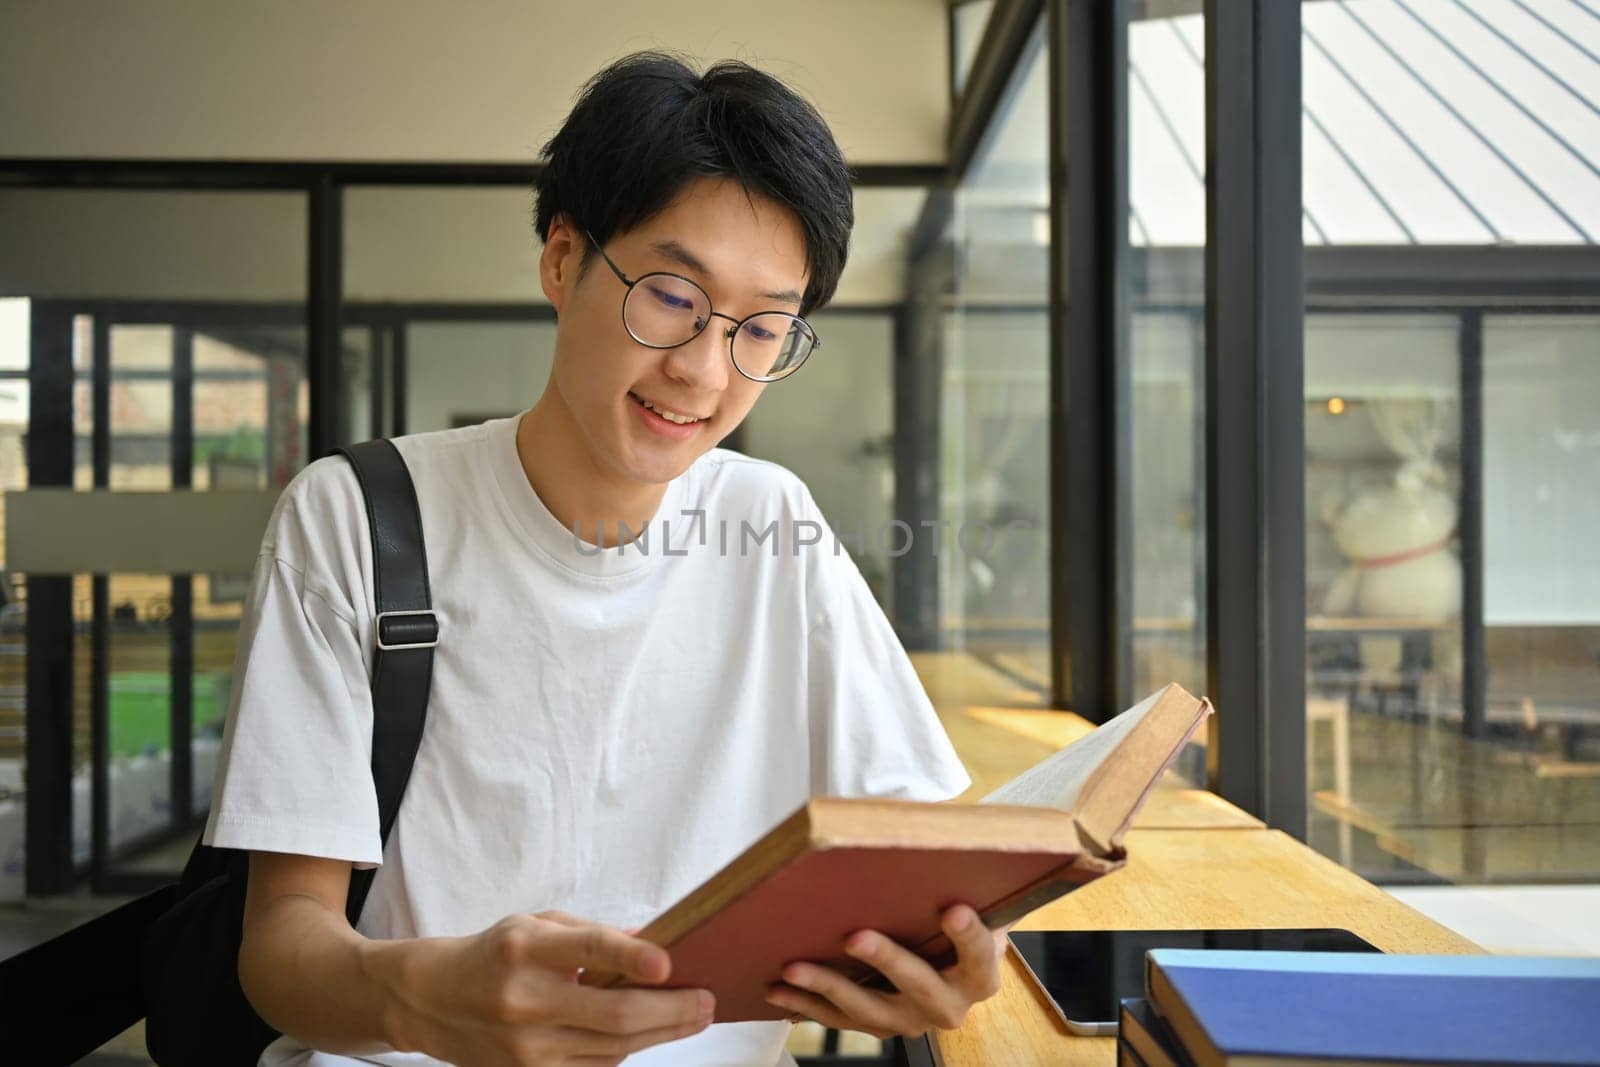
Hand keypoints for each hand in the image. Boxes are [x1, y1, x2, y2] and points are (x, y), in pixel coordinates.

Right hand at [387, 909, 714, 1066]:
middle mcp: (524, 1000)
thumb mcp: (537, 925)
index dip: (629, 957)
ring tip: (694, 1016)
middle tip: (707, 1001)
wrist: (430, 1000)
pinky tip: (649, 1033)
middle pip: (614, 1015)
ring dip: (662, 1033)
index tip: (668, 962)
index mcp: (525, 949)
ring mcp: (525, 1047)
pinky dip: (627, 1049)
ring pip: (613, 1047)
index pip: (587, 949)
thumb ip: (592, 934)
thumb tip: (650, 944)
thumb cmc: (493, 953)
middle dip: (672, 1010)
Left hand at [762, 905, 1009, 1038]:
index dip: (969, 936)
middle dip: (887, 961)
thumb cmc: (952, 918)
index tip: (953, 910)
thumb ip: (961, 881)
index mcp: (979, 974)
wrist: (949, 965)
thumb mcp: (968, 902)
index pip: (980, 957)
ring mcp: (912, 1020)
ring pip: (871, 1010)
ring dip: (829, 988)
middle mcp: (949, 1005)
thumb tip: (936, 835)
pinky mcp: (880, 1026)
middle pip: (921, 987)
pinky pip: (841, 1019)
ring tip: (795, 968)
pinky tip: (779, 989)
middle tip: (855, 937)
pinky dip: (807, 1005)